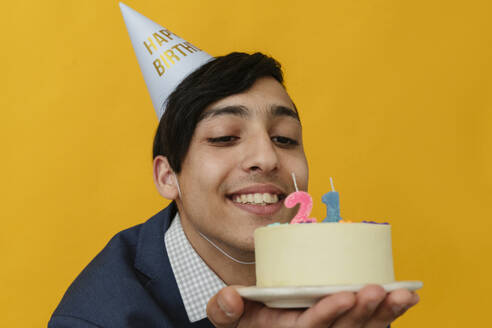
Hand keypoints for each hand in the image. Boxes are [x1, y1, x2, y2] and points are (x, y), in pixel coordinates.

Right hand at [207, 285, 418, 327]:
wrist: (267, 327)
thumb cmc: (252, 321)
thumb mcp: (233, 318)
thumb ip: (226, 311)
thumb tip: (229, 296)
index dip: (328, 314)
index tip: (345, 295)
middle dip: (363, 313)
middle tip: (377, 290)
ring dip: (385, 315)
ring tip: (403, 295)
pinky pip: (373, 327)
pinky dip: (391, 314)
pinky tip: (408, 297)